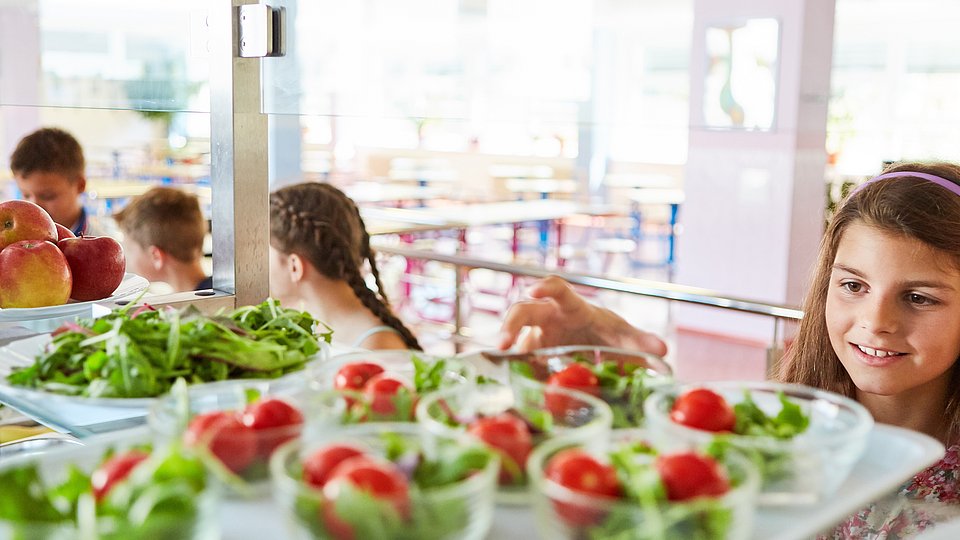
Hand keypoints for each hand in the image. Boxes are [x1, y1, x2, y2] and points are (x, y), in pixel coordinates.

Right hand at [497, 276, 667, 355]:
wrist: (597, 348)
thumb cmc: (606, 333)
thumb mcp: (624, 337)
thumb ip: (642, 341)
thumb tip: (663, 350)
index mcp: (570, 307)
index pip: (557, 289)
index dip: (545, 287)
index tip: (534, 290)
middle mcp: (548, 318)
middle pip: (522, 311)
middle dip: (510, 324)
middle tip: (504, 343)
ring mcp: (537, 338)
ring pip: (515, 337)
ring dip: (507, 350)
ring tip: (501, 364)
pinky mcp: (533, 358)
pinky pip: (520, 362)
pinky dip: (515, 372)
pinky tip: (512, 382)